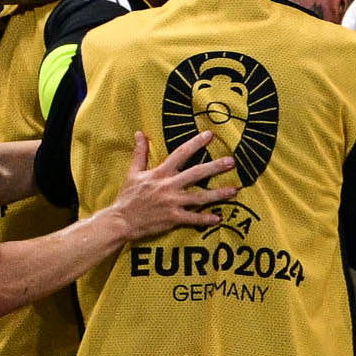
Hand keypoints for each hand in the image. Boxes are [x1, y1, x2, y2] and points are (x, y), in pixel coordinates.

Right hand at [108, 127, 239, 239]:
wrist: (120, 221)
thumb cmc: (127, 197)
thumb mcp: (132, 172)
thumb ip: (139, 153)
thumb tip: (140, 133)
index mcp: (160, 173)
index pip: (181, 154)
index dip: (196, 143)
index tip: (210, 135)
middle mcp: (168, 186)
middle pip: (196, 173)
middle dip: (215, 167)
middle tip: (232, 162)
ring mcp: (172, 203)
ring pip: (200, 197)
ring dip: (218, 194)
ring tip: (234, 190)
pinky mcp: (173, 218)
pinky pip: (193, 218)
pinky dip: (205, 219)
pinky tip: (218, 218)